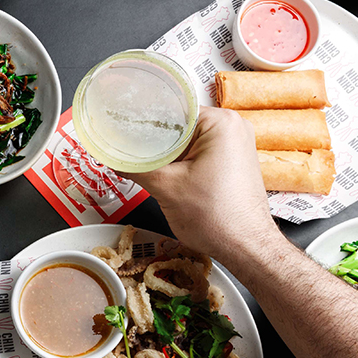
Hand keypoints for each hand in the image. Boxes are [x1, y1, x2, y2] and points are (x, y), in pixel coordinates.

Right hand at [123, 107, 280, 266]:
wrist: (244, 247)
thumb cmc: (220, 219)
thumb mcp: (165, 187)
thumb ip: (134, 166)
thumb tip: (113, 157)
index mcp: (221, 123)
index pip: (172, 110)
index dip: (144, 121)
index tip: (122, 128)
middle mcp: (233, 128)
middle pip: (179, 126)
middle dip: (153, 142)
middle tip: (128, 152)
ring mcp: (235, 146)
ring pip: (186, 142)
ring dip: (165, 155)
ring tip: (146, 168)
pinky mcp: (232, 162)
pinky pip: (197, 154)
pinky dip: (179, 164)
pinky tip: (165, 176)